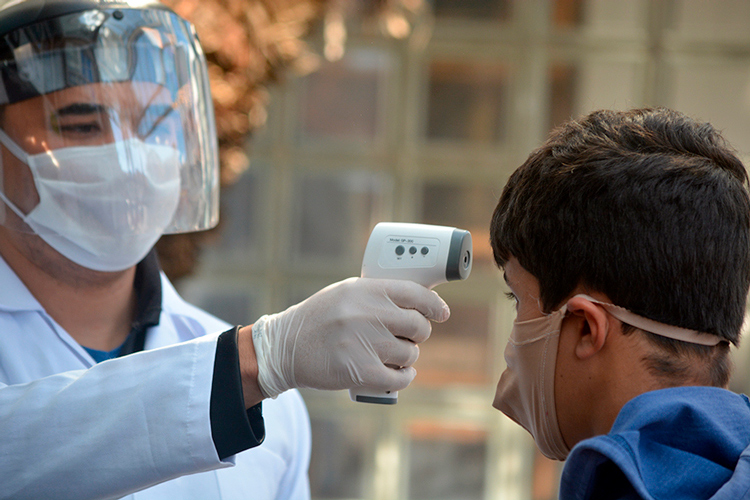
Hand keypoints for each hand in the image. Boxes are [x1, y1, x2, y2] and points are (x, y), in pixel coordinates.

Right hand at [250, 277, 449, 398]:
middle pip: (418, 326)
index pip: (416, 294)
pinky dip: (404, 377)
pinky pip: (400, 377)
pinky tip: (399, 373)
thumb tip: (418, 301)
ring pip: (410, 353)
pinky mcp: (362, 372)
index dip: (434, 305)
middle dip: (418, 333)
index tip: (441, 313)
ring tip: (392, 355)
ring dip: (407, 356)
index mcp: (366, 290)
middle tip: (409, 336)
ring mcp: (366, 343)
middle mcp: (369, 314)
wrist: (285, 347)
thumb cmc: (319, 318)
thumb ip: (377, 295)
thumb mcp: (345, 293)